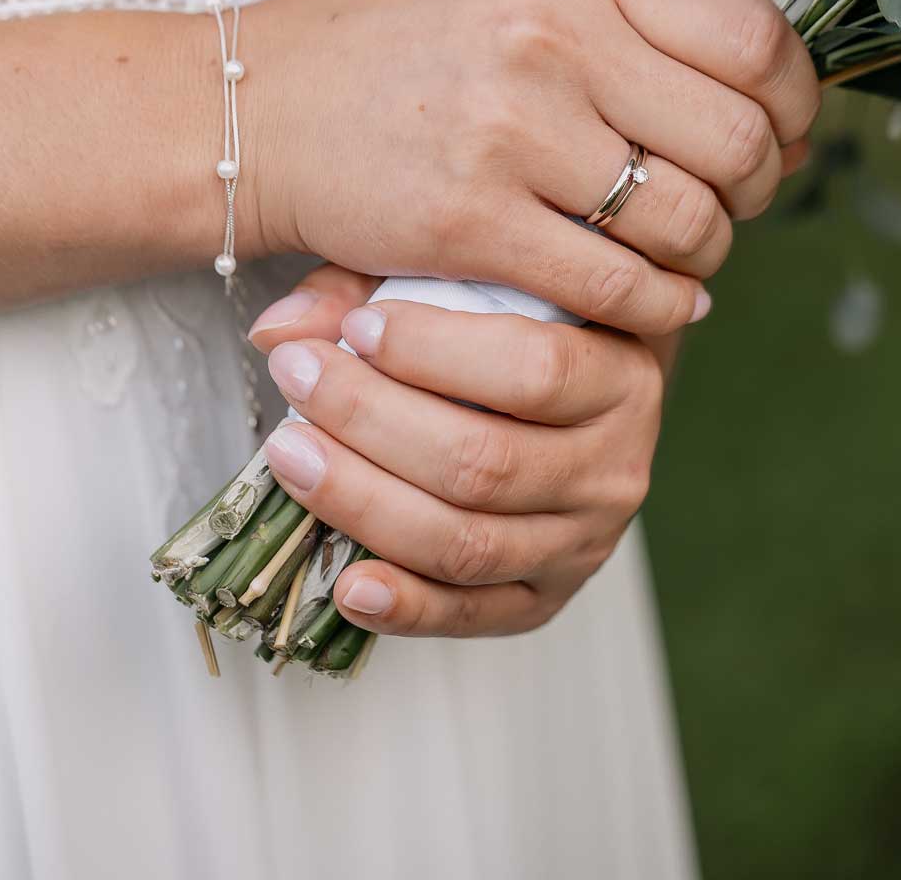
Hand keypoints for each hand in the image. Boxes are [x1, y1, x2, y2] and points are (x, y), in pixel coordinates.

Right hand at [243, 0, 818, 335]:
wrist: (260, 109)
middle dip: (757, 189)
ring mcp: (509, 131)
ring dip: (703, 256)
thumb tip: (780, 101)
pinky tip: (647, 301)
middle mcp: (549, 37)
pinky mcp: (470, 221)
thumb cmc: (404, 56)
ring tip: (680, 256)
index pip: (752, 35)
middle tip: (730, 205)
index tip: (784, 133)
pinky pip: (615, 285)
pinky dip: (653, 307)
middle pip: (736, 137)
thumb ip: (636, 27)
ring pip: (684, 221)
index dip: (795, 100)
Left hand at [248, 265, 666, 636]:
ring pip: (467, 542)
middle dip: (371, 419)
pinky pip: (471, 615)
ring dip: (364, 502)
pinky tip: (345, 582)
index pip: (535, 371)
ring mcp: (583, 544)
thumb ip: (372, 287)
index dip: (434, 353)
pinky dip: (405, 607)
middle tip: (294, 375)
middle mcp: (615, 469)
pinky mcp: (545, 601)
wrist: (579, 407)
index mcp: (621, 377)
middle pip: (485, 462)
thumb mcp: (468, 285)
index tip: (354, 328)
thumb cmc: (510, 329)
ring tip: (289, 454)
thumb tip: (279, 329)